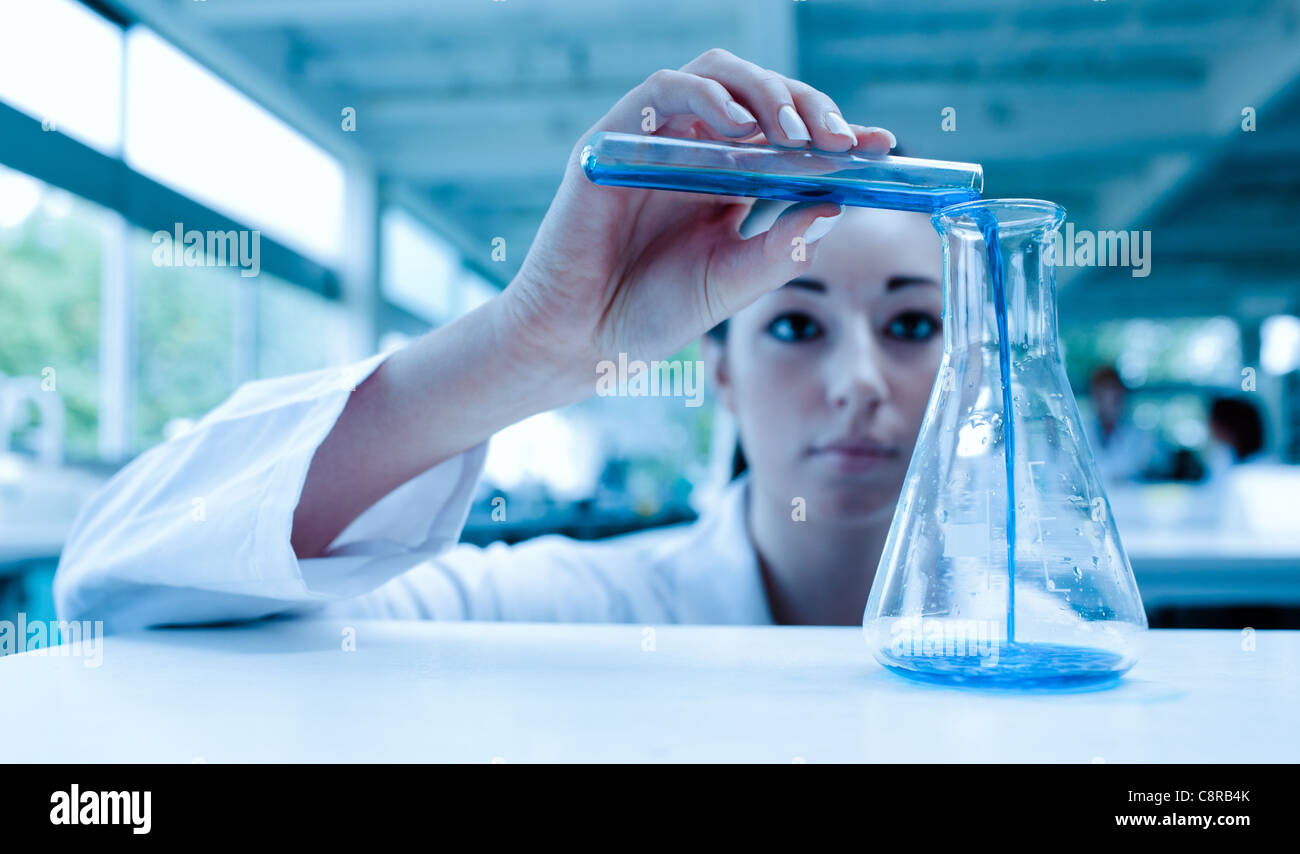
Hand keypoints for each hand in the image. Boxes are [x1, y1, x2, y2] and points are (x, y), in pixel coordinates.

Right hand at [498, 48, 895, 400]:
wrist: (581, 340)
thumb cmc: (649, 313)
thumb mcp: (732, 282)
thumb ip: (780, 248)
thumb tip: (836, 206)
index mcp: (727, 180)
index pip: (789, 136)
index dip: (836, 133)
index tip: (880, 148)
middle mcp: (695, 150)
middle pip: (761, 92)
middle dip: (809, 107)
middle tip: (842, 142)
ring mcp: (655, 140)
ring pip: (718, 76)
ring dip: (765, 93)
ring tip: (797, 135)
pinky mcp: (615, 139)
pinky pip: (664, 91)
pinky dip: (708, 100)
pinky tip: (740, 131)